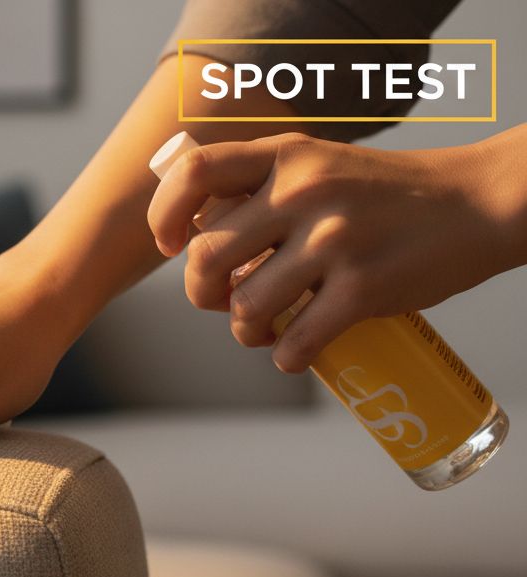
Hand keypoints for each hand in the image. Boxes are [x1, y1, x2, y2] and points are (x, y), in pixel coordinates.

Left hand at [146, 126, 526, 372]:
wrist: (477, 204)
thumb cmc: (383, 194)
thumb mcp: (318, 164)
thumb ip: (260, 188)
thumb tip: (190, 234)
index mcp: (286, 156)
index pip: (194, 174)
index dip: (164, 214)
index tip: (170, 244)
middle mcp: (304, 192)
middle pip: (205, 257)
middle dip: (202, 292)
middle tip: (221, 300)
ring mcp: (333, 241)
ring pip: (244, 308)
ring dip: (244, 331)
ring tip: (263, 328)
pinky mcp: (363, 290)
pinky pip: (294, 342)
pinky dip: (287, 357)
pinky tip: (295, 351)